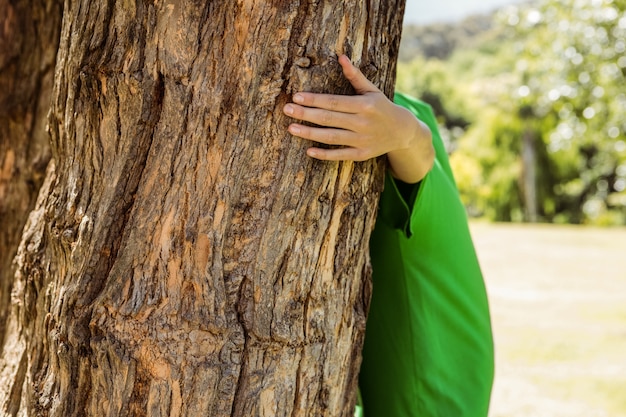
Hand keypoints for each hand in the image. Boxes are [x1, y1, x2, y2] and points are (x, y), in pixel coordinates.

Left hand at [283, 54, 433, 183]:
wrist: (401, 131)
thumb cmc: (381, 107)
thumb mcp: (371, 90)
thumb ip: (355, 76)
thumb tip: (341, 57)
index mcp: (364, 105)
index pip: (334, 102)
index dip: (314, 100)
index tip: (296, 97)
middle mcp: (362, 123)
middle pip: (329, 119)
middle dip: (306, 114)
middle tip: (286, 110)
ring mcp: (361, 140)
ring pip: (331, 137)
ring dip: (309, 134)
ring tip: (291, 128)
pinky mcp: (361, 154)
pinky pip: (340, 155)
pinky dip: (325, 154)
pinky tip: (309, 151)